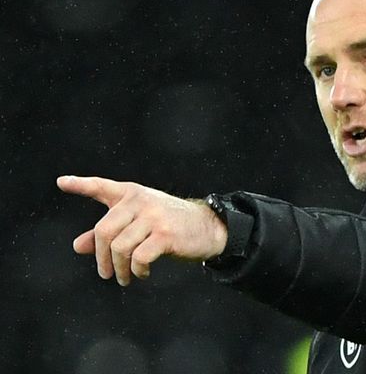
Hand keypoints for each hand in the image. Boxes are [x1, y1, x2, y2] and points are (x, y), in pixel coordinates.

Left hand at [57, 175, 227, 285]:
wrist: (209, 227)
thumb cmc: (171, 225)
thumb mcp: (139, 224)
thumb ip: (109, 233)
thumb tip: (78, 246)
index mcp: (132, 194)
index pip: (102, 187)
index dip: (81, 185)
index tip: (62, 182)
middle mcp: (140, 201)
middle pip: (104, 231)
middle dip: (101, 257)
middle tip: (105, 273)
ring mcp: (153, 217)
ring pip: (120, 247)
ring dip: (119, 269)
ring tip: (126, 277)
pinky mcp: (165, 234)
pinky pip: (139, 257)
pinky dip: (137, 270)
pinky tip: (142, 273)